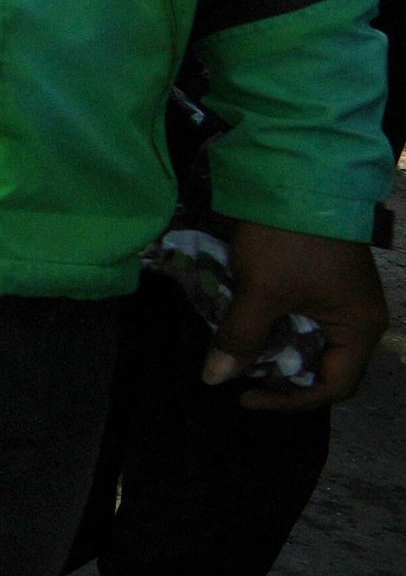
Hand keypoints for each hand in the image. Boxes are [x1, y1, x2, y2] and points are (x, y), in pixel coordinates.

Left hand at [202, 220, 387, 409]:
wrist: (298, 176)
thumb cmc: (288, 239)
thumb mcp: (261, 291)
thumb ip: (241, 337)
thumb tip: (215, 378)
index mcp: (360, 328)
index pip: (332, 386)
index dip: (289, 400)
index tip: (244, 395)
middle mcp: (360, 319)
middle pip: (322, 367)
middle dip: (280, 374)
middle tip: (238, 369)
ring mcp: (343, 299)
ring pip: (308, 342)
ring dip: (273, 348)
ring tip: (237, 346)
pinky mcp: (323, 282)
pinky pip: (302, 318)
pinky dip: (274, 325)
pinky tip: (246, 321)